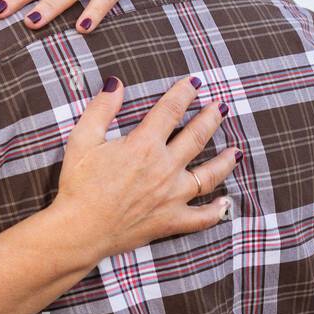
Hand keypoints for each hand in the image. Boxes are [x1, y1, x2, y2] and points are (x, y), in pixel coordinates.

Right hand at [53, 74, 238, 259]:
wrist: (79, 230)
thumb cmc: (78, 185)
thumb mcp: (82, 140)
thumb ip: (101, 109)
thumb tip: (116, 83)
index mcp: (144, 145)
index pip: (170, 110)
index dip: (183, 93)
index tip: (193, 83)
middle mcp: (165, 168)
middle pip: (196, 137)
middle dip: (210, 118)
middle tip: (220, 107)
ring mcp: (172, 196)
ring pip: (210, 175)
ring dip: (226, 160)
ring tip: (236, 151)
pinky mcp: (171, 221)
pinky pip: (202, 217)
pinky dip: (217, 210)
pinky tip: (225, 203)